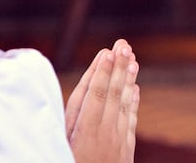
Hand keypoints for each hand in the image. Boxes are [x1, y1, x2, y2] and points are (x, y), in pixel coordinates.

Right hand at [66, 39, 139, 162]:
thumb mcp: (59, 148)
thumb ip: (67, 124)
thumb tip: (79, 97)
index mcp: (84, 134)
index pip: (95, 96)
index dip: (101, 73)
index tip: (107, 52)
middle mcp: (104, 135)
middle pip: (112, 95)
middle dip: (117, 68)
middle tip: (124, 44)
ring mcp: (117, 144)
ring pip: (124, 106)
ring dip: (128, 81)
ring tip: (133, 59)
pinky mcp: (124, 153)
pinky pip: (131, 123)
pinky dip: (133, 104)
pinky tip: (135, 90)